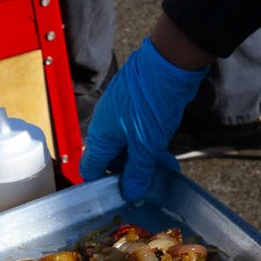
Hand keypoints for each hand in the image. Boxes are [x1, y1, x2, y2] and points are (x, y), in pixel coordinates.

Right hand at [79, 36, 205, 199]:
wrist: (169, 63)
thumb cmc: (151, 100)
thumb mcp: (146, 144)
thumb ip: (137, 170)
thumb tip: (130, 192)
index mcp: (100, 136)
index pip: (91, 169)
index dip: (103, 185)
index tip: (119, 197)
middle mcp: (107, 126)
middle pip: (113, 160)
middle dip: (132, 174)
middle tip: (151, 187)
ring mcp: (123, 116)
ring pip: (130, 148)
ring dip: (146, 162)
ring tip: (167, 171)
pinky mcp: (138, 109)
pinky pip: (141, 135)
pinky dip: (152, 147)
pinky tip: (167, 156)